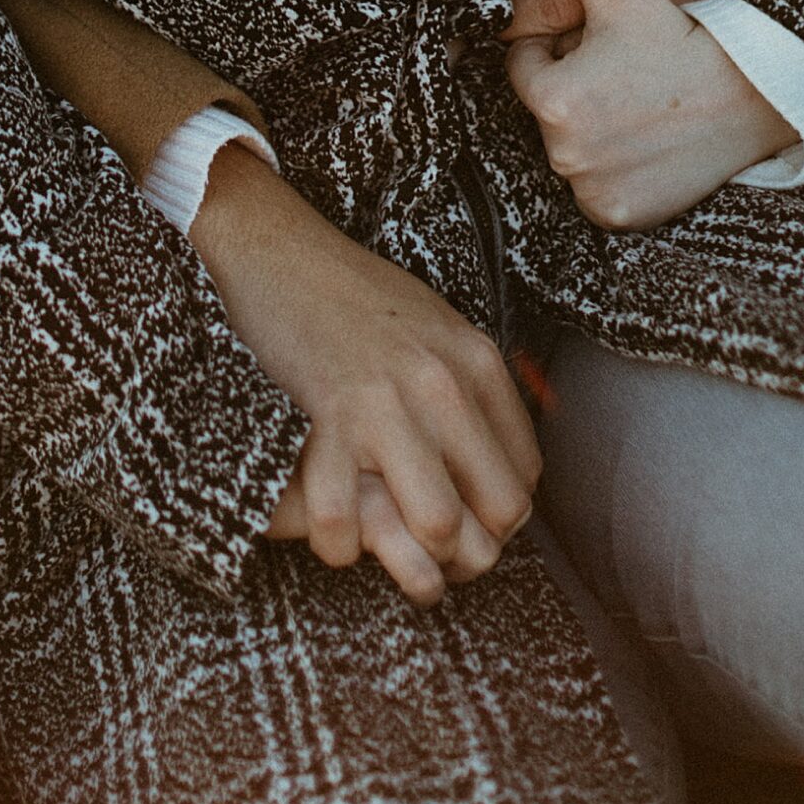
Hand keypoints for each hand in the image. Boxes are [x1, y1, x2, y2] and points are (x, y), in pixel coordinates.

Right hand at [192, 144, 538, 600]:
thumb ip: (476, 383)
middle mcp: (443, 382)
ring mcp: (387, 401)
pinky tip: (335, 531)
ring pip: (440, 526)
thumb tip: (509, 456)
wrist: (278, 250)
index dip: (496, 515)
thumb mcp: (437, 325)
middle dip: (469, 547)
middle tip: (428, 545)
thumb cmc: (355, 294)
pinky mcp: (326, 416)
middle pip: (499, 512)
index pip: (525, 476)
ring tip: (386, 542)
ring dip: (414, 554)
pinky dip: (338, 546)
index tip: (462, 516)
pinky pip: (343, 522)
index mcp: (476, 360)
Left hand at [505, 0, 796, 230]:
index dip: (556, 49)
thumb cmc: (676, 35)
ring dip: (589, 130)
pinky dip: (611, 169)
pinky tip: (644, 145)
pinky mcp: (616, 215)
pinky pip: (594, 185)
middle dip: (571, 90)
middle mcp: (564, 154)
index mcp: (552, 99)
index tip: (597, 48)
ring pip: (569, 148)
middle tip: (622, 77)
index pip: (523, 65)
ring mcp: (590, 191)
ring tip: (636, 108)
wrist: (746, 93)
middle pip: (545, 110)